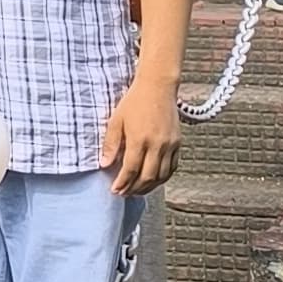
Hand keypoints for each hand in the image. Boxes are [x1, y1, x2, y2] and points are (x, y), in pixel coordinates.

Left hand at [98, 77, 181, 194]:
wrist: (157, 88)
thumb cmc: (134, 102)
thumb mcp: (116, 120)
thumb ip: (111, 144)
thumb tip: (104, 164)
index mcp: (140, 139)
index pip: (131, 169)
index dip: (122, 183)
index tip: (115, 190)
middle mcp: (157, 145)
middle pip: (148, 177)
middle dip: (134, 189)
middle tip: (124, 193)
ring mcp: (170, 145)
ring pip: (161, 175)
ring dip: (149, 187)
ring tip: (136, 190)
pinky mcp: (178, 143)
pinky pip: (172, 167)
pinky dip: (163, 178)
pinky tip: (153, 180)